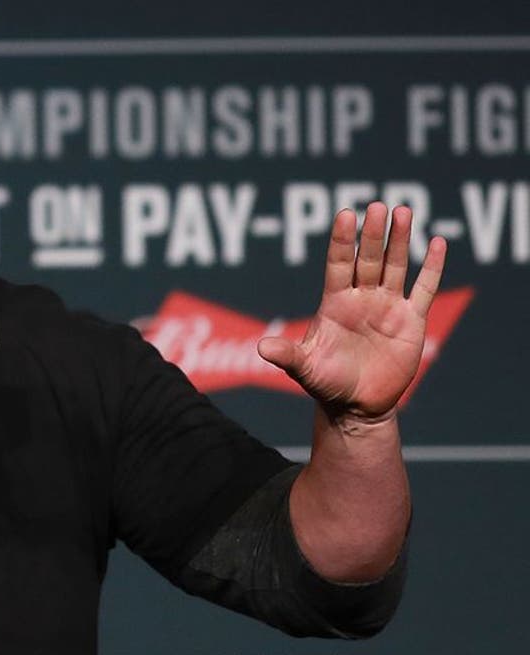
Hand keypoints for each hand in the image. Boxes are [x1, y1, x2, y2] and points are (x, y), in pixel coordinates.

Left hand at [258, 202, 446, 419]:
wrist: (356, 406)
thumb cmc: (326, 384)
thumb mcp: (305, 368)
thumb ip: (287, 355)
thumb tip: (261, 348)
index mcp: (335, 303)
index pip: (338, 264)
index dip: (342, 241)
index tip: (346, 214)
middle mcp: (361, 298)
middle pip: (368, 259)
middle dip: (373, 234)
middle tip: (378, 206)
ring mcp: (387, 307)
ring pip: (395, 266)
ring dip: (400, 240)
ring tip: (403, 211)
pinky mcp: (411, 321)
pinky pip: (423, 289)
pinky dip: (431, 267)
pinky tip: (436, 242)